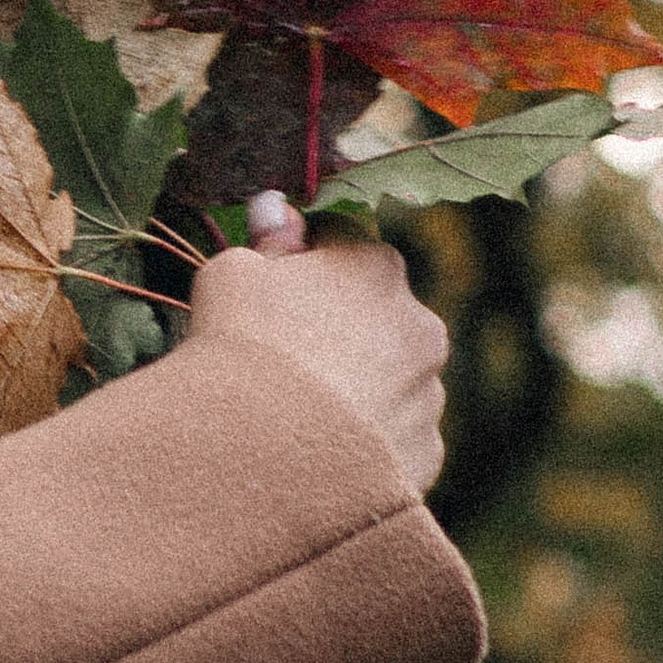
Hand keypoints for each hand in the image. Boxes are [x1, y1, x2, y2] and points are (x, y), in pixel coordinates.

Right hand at [189, 192, 447, 497]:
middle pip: (377, 318)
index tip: (272, 292)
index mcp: (378, 268)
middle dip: (341, 331)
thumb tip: (274, 207)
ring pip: (391, 383)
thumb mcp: (234, 273)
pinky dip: (366, 446)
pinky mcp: (424, 455)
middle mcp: (420, 326)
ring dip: (358, 390)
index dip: (305, 267)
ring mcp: (428, 395)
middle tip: (284, 360)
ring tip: (299, 417)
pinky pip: (395, 441)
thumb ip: (265, 240)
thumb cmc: (242, 345)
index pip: (345, 249)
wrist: (264, 451)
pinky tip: (322, 455)